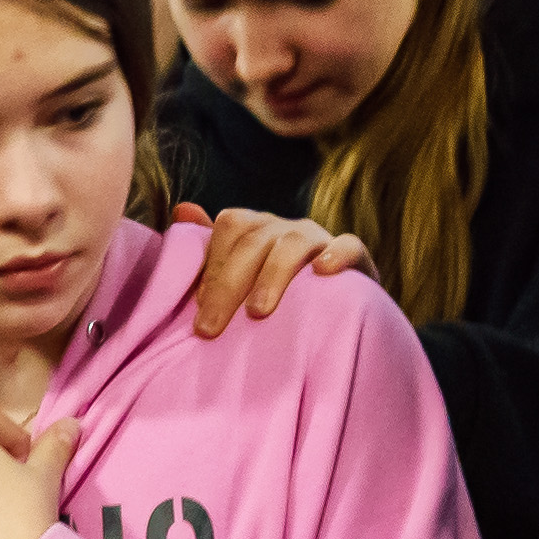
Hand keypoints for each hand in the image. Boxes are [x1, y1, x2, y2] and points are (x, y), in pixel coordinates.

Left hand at [176, 201, 375, 334]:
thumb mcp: (243, 278)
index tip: (198, 310)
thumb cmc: (279, 301)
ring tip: (257, 311)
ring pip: (295, 242)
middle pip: (255, 240)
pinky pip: (350, 246)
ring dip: (273, 275)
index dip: (211, 266)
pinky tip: (324, 273)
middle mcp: (287, 228)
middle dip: (228, 283)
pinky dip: (337, 254)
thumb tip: (182, 208)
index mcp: (259, 229)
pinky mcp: (356, 259)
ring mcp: (321, 240)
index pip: (230, 228)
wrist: (337, 317)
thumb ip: (212, 250)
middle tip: (210, 329)